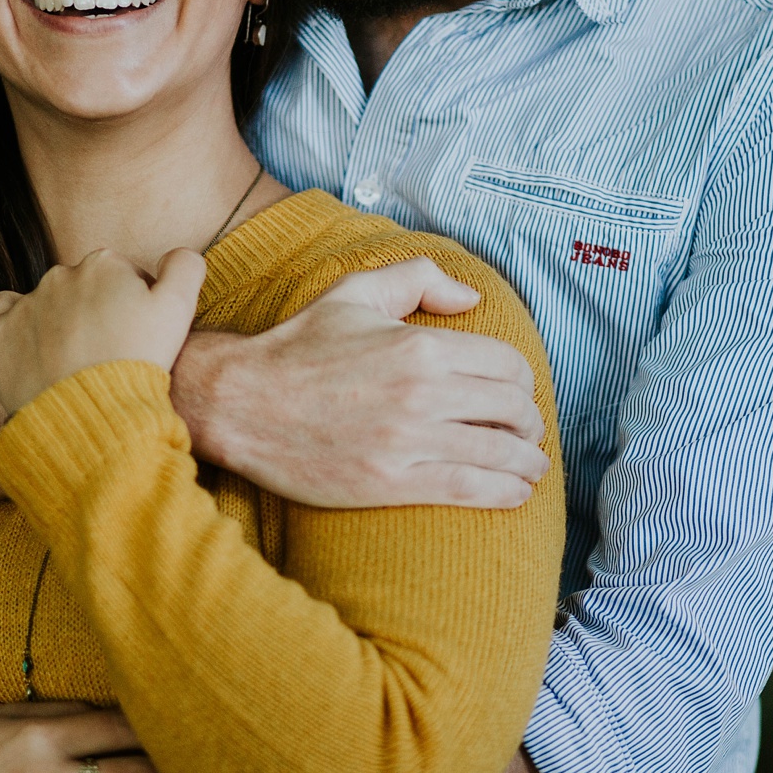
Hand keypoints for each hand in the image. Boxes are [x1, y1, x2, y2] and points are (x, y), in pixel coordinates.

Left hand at [0, 246, 207, 421]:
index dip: (134, 306)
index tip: (136, 336)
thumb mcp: (179, 310)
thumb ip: (184, 267)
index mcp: (104, 264)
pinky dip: (16, 330)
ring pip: (45, 304)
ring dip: (59, 324)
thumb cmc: (138, 363)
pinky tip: (35, 353)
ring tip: (74, 363)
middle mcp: (60, 275)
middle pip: (83, 289)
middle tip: (107, 353)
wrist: (91, 418)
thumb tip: (174, 253)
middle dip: (94, 313)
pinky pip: (3, 317)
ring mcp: (25, 303)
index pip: (122, 277)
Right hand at [172, 259, 547, 511]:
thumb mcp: (355, 292)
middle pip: (512, 410)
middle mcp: (420, 394)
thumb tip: (473, 297)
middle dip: (528, 421)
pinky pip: (471, 490)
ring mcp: (408, 442)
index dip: (521, 379)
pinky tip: (516, 492)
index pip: (506, 364)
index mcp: (418, 346)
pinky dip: (506, 493)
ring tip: (531, 465)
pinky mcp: (393, 482)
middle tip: (526, 430)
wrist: (240, 403)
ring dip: (528, 461)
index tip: (517, 391)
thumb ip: (418, 279)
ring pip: (500, 453)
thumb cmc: (298, 346)